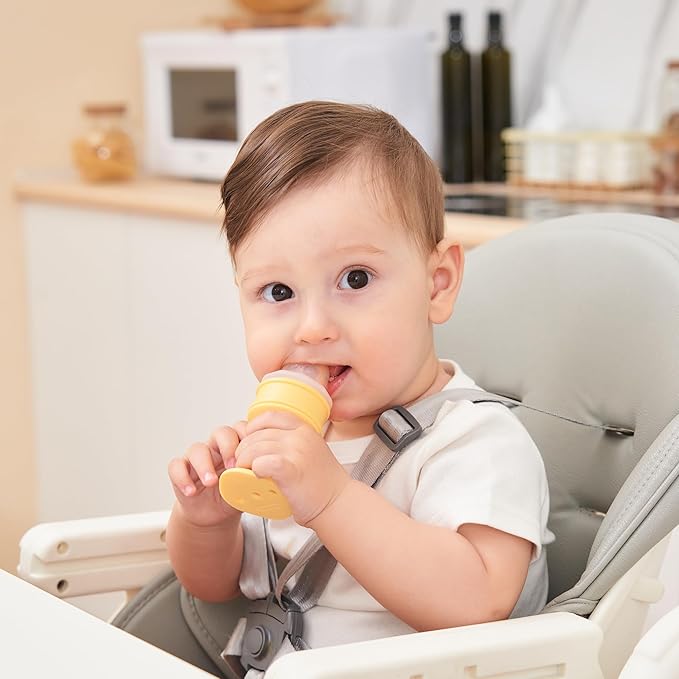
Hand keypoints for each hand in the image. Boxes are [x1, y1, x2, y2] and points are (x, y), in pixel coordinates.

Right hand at [168, 422, 246, 526]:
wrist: (214, 515)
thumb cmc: (233, 495)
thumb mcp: (247, 486)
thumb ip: (255, 476)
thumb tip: (267, 473)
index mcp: (236, 446)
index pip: (241, 429)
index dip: (246, 437)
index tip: (252, 454)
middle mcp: (216, 448)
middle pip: (220, 432)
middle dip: (227, 447)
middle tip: (233, 466)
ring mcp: (198, 458)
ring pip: (197, 448)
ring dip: (204, 465)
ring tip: (211, 482)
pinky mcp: (181, 470)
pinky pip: (176, 466)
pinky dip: (182, 478)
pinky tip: (191, 491)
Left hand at [235, 412, 350, 525]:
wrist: (338, 503)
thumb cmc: (323, 483)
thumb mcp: (309, 450)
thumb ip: (289, 440)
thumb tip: (260, 437)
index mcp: (304, 429)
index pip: (269, 416)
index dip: (253, 426)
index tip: (249, 439)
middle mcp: (300, 436)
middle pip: (258, 433)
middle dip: (244, 447)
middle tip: (241, 461)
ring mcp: (296, 452)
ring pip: (255, 448)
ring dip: (244, 460)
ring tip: (245, 471)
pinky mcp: (290, 470)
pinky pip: (260, 463)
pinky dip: (253, 469)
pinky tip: (256, 476)